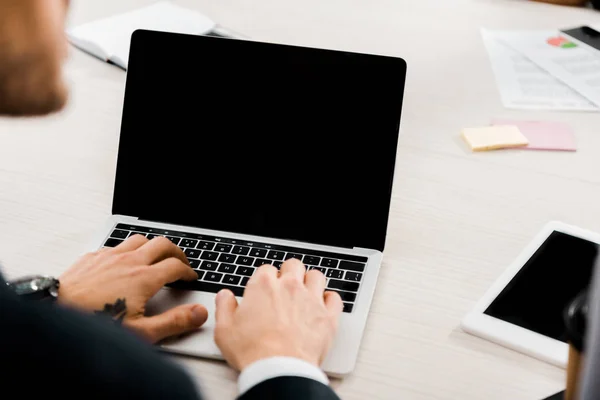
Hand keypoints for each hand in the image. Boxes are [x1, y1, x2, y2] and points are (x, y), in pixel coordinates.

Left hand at [59, 235, 207, 342]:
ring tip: (155, 255)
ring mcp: (110, 256)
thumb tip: (199, 313)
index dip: (188, 272)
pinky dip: (127, 249)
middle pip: (163, 244)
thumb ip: (174, 322)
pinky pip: (116, 244)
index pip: (176, 266)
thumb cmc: (95, 324)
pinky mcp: (93, 256)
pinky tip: (124, 261)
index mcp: (145, 278)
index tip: (190, 278)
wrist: (55, 312)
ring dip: (152, 245)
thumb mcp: (141, 332)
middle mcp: (130, 262)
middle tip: (181, 261)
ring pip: (140, 239)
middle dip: (177, 251)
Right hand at [214, 258, 342, 370]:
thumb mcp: (224, 329)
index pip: (266, 269)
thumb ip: (224, 307)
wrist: (279, 369)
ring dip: (310, 281)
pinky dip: (329, 300)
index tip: (263, 289)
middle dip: (289, 272)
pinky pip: (335, 298)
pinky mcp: (327, 316)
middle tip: (285, 286)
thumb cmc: (253, 351)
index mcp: (263, 286)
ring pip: (316, 275)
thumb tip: (225, 297)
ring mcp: (311, 299)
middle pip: (293, 265)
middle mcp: (289, 287)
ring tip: (305, 291)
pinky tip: (323, 305)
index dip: (264, 279)